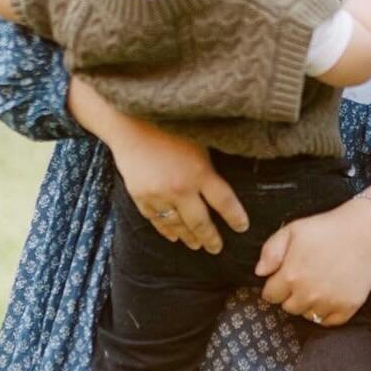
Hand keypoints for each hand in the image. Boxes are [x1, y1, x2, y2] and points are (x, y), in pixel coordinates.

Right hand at [106, 116, 247, 251]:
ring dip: (189, 238)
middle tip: (217, 248)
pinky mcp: (140, 197)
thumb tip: (225, 180)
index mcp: (199, 172)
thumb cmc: (169, 123)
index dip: (236, 218)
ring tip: (197, 246)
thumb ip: (210, 164)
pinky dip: (166, 230)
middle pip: (200, 223)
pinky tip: (174, 236)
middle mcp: (180, 189)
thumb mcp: (199, 139)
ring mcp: (158, 196)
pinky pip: (156, 220)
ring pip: (177, 225)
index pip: (224, 203)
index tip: (242, 227)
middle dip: (211, 238)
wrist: (128, 121)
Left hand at [257, 196, 370, 322]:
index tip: (284, 276)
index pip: (270, 296)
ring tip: (318, 284)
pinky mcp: (347, 308)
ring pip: (307, 315)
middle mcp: (308, 294)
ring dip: (308, 304)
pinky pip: (328, 321)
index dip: (275, 285)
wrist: (363, 231)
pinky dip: (326, 312)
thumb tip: (259, 272)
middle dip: (291, 295)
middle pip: (288, 308)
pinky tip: (330, 294)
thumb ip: (270, 251)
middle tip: (304, 278)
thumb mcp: (292, 230)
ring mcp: (329, 303)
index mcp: (290, 276)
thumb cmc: (325, 229)